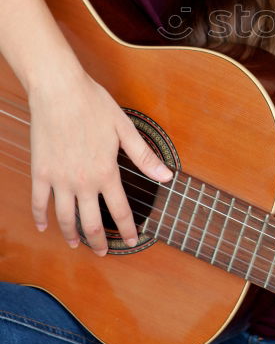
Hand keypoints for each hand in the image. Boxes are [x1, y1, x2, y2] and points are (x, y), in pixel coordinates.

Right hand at [29, 68, 172, 255]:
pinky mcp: (40, 172)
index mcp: (106, 172)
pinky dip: (41, 218)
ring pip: (65, 218)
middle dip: (99, 242)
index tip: (132, 241)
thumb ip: (145, 157)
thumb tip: (167, 176)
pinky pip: (38, 202)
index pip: (120, 210)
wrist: (59, 91)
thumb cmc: (93, 105)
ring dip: (72, 235)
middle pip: (91, 223)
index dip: (128, 229)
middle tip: (103, 253)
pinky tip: (44, 227)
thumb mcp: (125, 129)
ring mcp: (59, 179)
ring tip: (77, 244)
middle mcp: (82, 182)